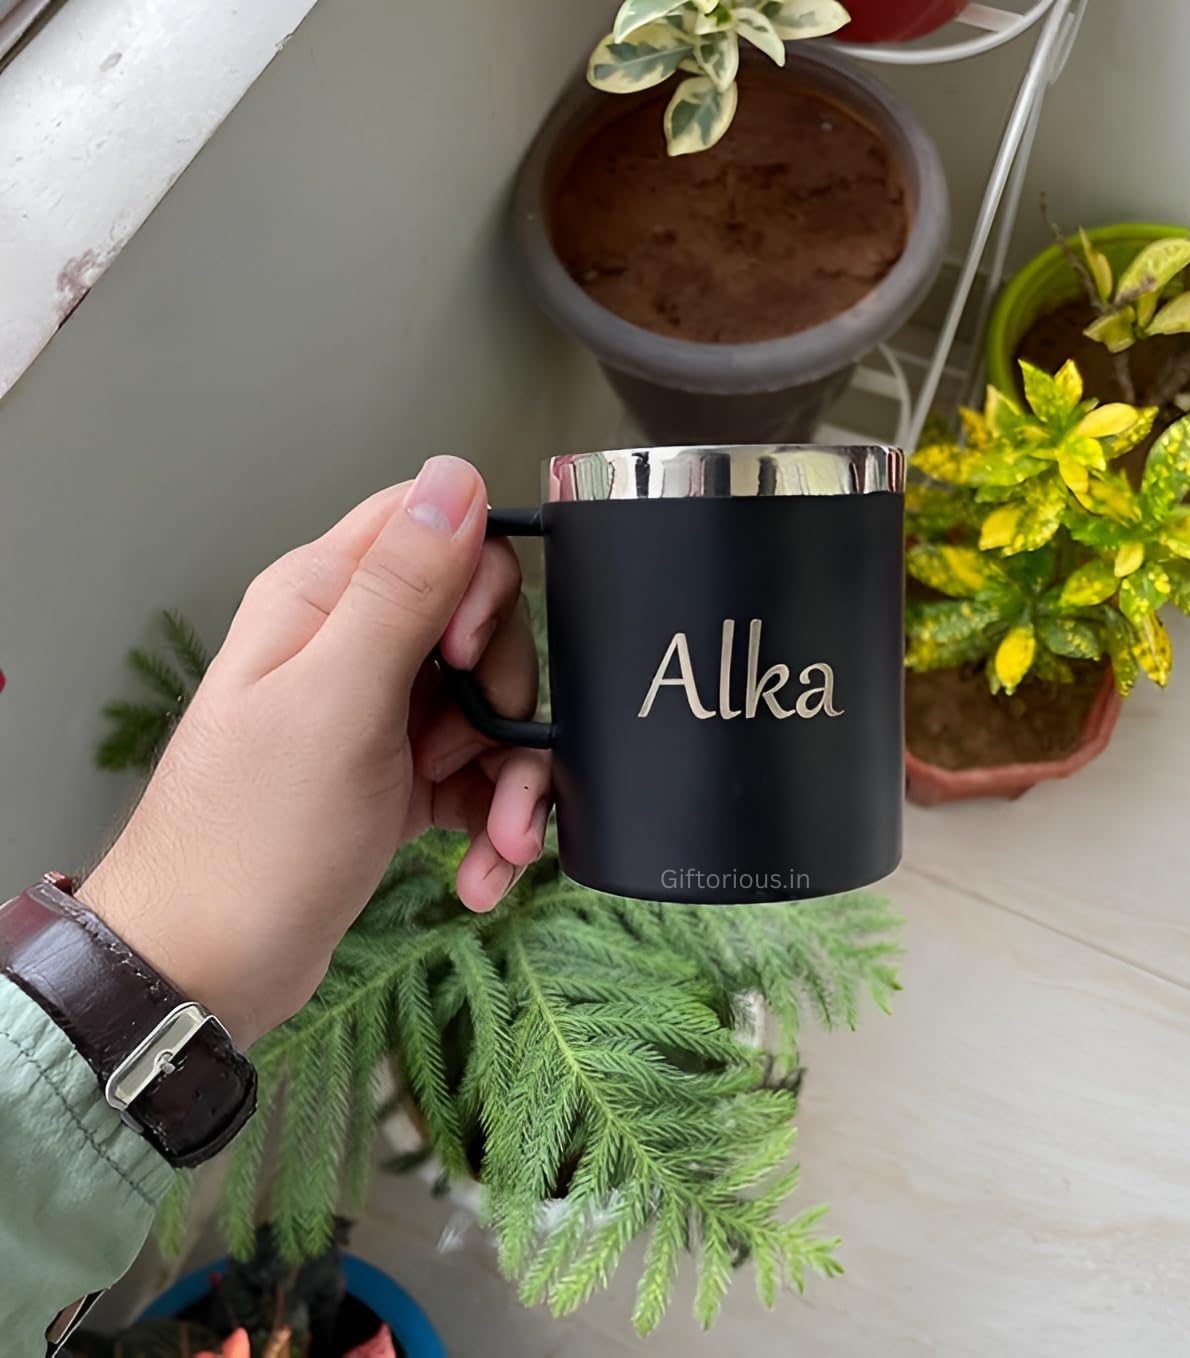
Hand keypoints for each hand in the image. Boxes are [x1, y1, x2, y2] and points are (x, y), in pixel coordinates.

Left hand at [81, 457, 549, 1047]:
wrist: (208, 969)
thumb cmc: (254, 836)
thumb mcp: (338, 702)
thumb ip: (402, 590)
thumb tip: (454, 475)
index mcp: (324, 600)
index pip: (434, 529)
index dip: (477, 585)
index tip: (463, 657)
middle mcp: (355, 647)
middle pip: (480, 626)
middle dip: (504, 697)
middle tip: (468, 751)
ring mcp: (379, 716)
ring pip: (490, 709)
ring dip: (513, 779)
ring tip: (501, 845)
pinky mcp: (401, 778)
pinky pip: (478, 775)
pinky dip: (494, 820)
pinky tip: (483, 873)